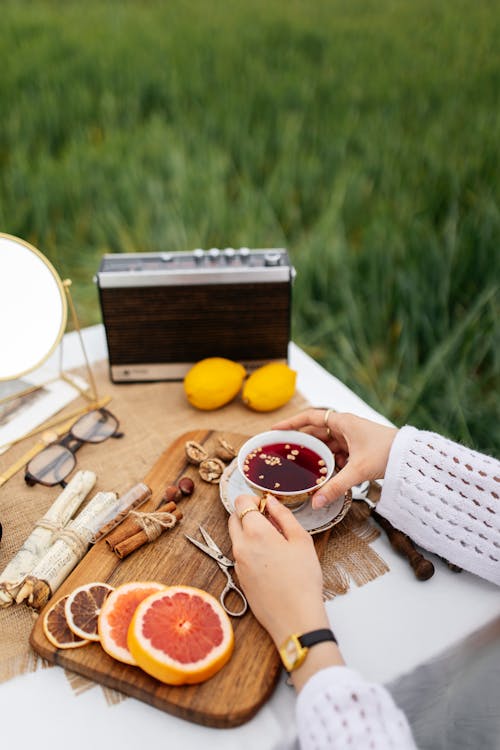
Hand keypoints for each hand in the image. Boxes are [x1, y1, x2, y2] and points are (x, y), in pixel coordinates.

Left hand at [228, 494, 328, 646]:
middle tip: (271, 521)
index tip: (267, 506)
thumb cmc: (303, 579)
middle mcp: (240, 547)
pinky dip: (250, 550)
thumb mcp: (301, 540)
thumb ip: (284, 515)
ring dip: (249, 532)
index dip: (253, 499)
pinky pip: (240, 555)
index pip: (240, 502)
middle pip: (233, 518)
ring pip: (236, 538)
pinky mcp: (239, 578)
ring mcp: (237, 564)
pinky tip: (271, 560)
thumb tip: (272, 502)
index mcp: (255, 533)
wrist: (295, 618)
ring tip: (275, 542)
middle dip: (248, 514)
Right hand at [273, 410, 397, 507]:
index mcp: (342, 422)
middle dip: (301, 443)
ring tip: (301, 467)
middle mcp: (345, 426)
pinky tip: (325, 474)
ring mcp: (352, 436)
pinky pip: (337, 453)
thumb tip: (316, 502)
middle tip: (283, 452)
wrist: (410, 457)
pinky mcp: (358, 447)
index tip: (275, 430)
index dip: (291, 423)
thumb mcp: (357, 470)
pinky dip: (330, 462)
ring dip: (317, 455)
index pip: (309, 417)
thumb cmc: (387, 453)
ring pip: (327, 444)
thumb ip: (335, 487)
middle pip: (316, 432)